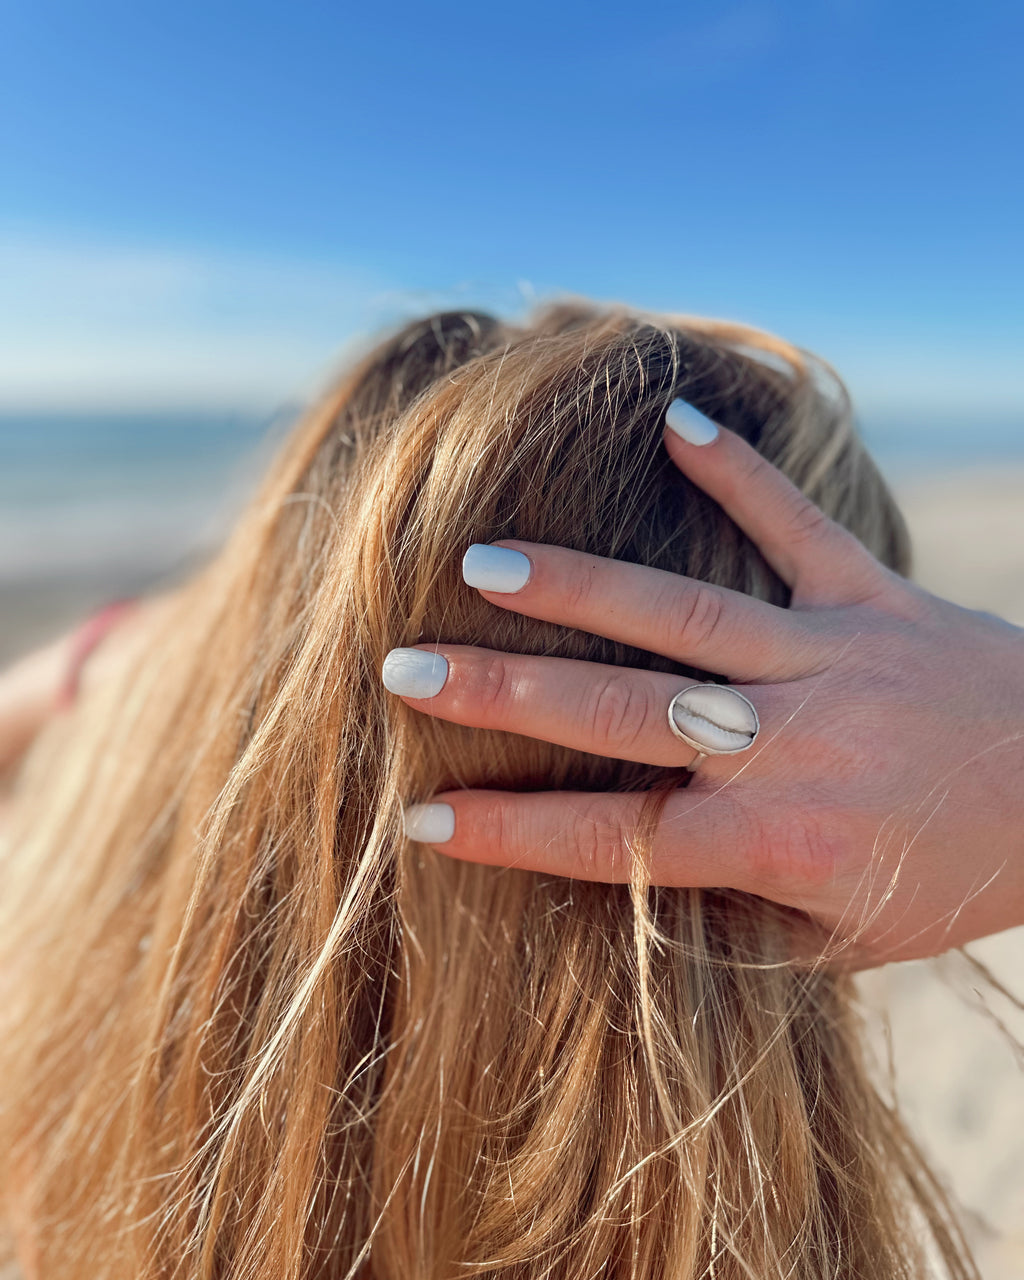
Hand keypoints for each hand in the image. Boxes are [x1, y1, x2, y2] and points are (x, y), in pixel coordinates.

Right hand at [382, 412, 1023, 966]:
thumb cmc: (958, 876)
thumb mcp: (850, 938)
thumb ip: (738, 916)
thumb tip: (630, 895)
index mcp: (777, 840)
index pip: (616, 838)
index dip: (512, 831)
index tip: (418, 815)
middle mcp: (788, 744)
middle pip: (623, 716)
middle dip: (505, 696)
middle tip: (404, 666)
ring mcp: (829, 657)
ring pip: (685, 615)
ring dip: (581, 587)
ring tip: (484, 560)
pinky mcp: (872, 595)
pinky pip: (799, 526)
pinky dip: (738, 473)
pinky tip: (672, 419)